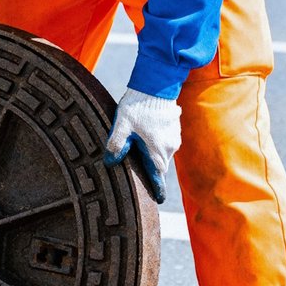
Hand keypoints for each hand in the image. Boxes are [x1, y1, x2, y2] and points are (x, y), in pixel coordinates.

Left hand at [103, 89, 181, 203]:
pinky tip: (147, 133)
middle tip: (141, 172)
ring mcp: (174, 137)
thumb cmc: (138, 107)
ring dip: (153, 153)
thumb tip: (110, 163)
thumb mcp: (121, 127)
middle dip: (151, 170)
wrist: (156, 85)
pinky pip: (166, 140)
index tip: (158, 200)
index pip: (157, 178)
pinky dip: (157, 141)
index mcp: (156, 152)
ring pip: (162, 152)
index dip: (156, 190)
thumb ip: (116, 146)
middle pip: (159, 166)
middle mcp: (169, 148)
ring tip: (140, 148)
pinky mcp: (175, 127)